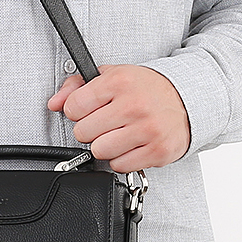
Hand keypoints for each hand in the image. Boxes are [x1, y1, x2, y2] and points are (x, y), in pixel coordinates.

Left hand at [47, 64, 190, 170]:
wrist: (187, 99)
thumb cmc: (146, 89)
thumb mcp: (112, 76)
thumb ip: (77, 86)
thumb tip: (54, 103)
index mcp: (119, 82)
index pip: (74, 107)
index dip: (77, 111)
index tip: (89, 110)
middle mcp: (133, 105)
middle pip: (83, 133)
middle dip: (90, 130)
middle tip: (105, 124)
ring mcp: (147, 130)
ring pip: (100, 151)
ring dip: (105, 146)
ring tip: (118, 135)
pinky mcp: (157, 151)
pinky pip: (120, 165)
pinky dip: (122, 158)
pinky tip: (131, 145)